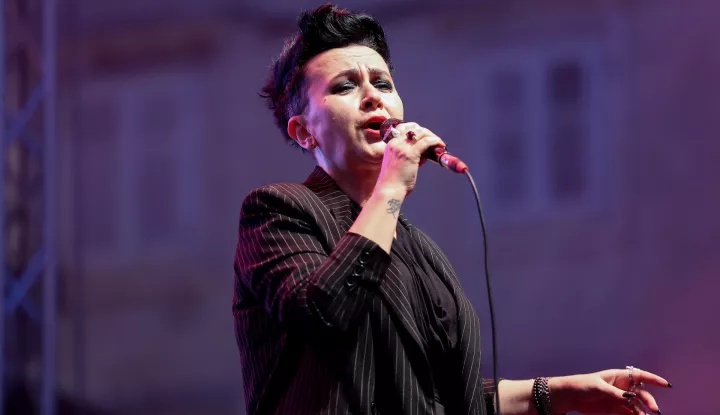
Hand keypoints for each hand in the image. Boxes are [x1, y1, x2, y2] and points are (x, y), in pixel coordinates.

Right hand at [375, 122, 445, 195]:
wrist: (389, 191)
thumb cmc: (395, 181)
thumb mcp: (400, 164)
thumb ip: (411, 155)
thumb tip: (425, 152)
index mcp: (390, 144)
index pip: (404, 128)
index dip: (416, 130)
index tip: (424, 136)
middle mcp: (395, 143)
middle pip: (414, 127)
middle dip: (426, 132)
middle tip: (434, 140)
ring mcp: (403, 148)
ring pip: (421, 132)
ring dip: (432, 136)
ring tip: (439, 144)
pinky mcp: (411, 154)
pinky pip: (426, 142)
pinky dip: (435, 141)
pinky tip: (441, 146)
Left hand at [549, 367, 669, 414]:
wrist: (568, 397)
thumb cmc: (581, 386)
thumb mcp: (598, 387)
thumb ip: (615, 393)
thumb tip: (631, 397)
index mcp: (617, 376)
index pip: (640, 375)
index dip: (654, 379)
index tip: (667, 385)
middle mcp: (621, 387)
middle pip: (640, 393)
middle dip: (649, 400)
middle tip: (654, 410)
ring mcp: (619, 398)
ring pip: (636, 405)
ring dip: (643, 412)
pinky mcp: (614, 409)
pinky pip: (629, 413)